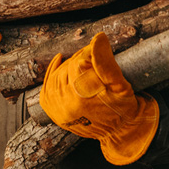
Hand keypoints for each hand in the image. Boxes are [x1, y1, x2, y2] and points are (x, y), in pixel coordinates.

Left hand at [40, 32, 158, 164]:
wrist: (118, 131)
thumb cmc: (121, 107)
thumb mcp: (119, 84)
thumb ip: (106, 62)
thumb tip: (98, 38)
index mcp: (82, 98)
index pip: (78, 63)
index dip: (88, 52)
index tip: (98, 49)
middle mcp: (65, 105)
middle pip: (67, 68)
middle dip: (79, 58)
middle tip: (92, 55)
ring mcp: (57, 110)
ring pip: (56, 75)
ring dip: (68, 65)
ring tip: (82, 63)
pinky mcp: (54, 113)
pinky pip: (46, 88)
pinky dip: (51, 73)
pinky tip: (59, 61)